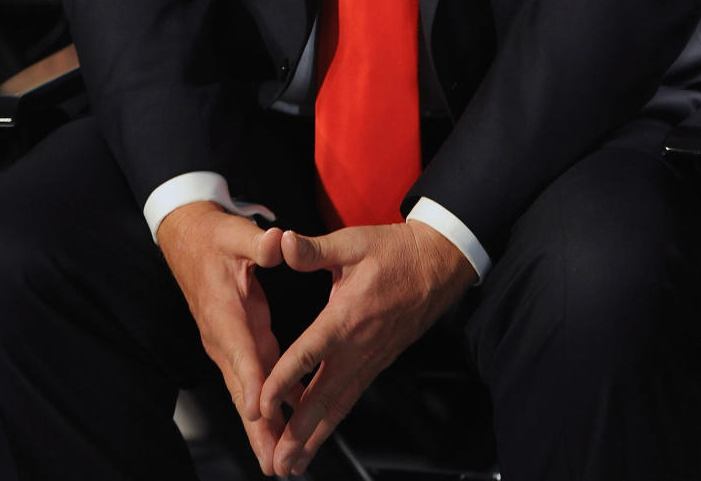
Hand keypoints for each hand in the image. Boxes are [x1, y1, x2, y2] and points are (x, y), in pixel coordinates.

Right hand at [157, 203, 286, 472]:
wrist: (189, 239)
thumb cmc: (215, 237)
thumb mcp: (236, 233)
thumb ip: (257, 242)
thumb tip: (276, 241)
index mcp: (224, 312)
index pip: (240, 351)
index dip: (251, 380)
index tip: (260, 411)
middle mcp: (224, 337)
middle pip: (242, 389)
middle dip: (258, 428)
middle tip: (275, 463)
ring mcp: (229, 345)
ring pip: (247, 393)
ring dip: (263, 429)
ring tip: (281, 462)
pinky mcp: (237, 344)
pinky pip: (254, 380)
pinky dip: (268, 407)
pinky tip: (288, 425)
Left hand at [260, 220, 476, 476]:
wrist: (437, 264)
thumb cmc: (393, 252)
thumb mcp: (352, 242)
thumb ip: (314, 250)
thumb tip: (282, 241)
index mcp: (346, 316)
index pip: (309, 354)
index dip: (284, 381)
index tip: (263, 405)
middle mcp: (358, 346)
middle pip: (323, 396)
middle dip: (298, 432)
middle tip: (277, 463)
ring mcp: (370, 358)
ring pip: (338, 405)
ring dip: (314, 437)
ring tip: (292, 466)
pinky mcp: (377, 362)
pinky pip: (351, 397)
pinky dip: (332, 420)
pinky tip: (318, 435)